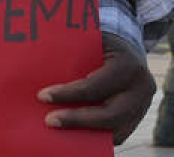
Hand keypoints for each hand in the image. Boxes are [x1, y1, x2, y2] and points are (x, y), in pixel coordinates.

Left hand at [38, 32, 155, 143]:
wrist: (127, 48)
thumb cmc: (99, 43)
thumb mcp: (88, 40)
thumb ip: (70, 53)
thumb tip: (33, 67)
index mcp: (127, 65)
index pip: (95, 86)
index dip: (68, 94)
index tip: (42, 96)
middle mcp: (140, 86)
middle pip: (111, 114)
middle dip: (78, 120)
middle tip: (49, 120)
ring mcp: (143, 104)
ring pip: (117, 129)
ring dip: (87, 132)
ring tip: (60, 130)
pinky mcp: (138, 116)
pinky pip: (119, 132)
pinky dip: (96, 136)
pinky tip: (74, 133)